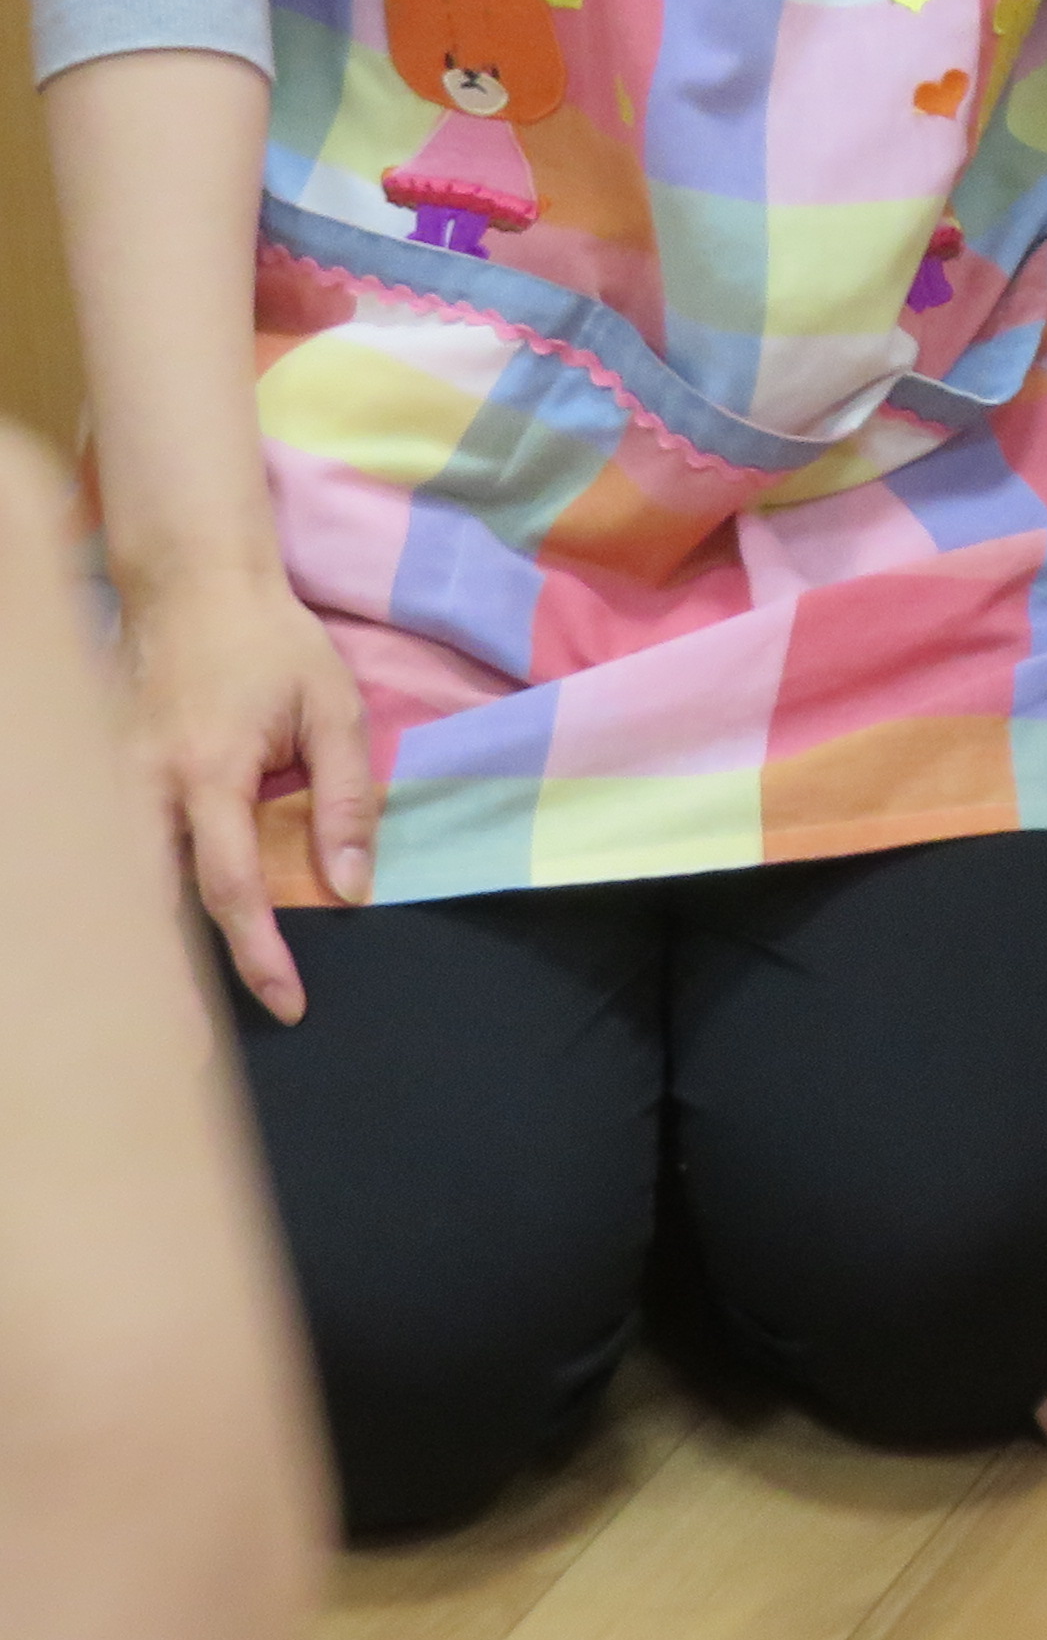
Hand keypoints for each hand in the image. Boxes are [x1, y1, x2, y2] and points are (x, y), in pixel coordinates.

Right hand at [119, 555, 371, 1021]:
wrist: (193, 584)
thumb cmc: (274, 644)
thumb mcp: (335, 709)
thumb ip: (347, 799)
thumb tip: (352, 889)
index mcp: (208, 774)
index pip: (231, 887)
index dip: (259, 952)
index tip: (288, 1002)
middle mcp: (143, 788)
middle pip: (150, 907)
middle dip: (168, 982)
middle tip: (190, 1055)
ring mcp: (109, 783)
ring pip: (118, 889)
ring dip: (140, 951)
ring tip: (164, 1021)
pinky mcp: (99, 779)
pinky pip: (111, 858)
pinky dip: (127, 906)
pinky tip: (139, 948)